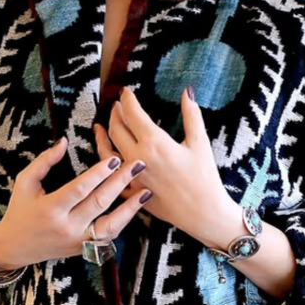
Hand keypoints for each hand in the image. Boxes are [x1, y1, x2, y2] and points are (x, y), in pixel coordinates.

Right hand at [0, 136, 149, 270]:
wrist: (15, 247)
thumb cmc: (20, 210)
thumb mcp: (25, 182)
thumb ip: (44, 161)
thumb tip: (64, 141)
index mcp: (50, 209)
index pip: (79, 189)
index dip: (98, 174)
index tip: (114, 158)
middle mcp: (67, 227)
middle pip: (99, 203)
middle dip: (120, 182)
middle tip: (138, 165)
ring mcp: (78, 241)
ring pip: (110, 225)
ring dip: (130, 208)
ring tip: (146, 190)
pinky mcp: (85, 249)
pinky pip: (109, 236)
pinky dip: (124, 221)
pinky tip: (135, 206)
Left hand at [106, 87, 238, 247]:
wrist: (203, 213)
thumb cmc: (204, 178)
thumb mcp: (200, 142)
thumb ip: (191, 115)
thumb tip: (187, 91)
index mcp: (154, 143)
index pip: (133, 114)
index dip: (127, 100)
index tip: (126, 92)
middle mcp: (138, 158)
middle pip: (117, 130)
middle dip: (115, 114)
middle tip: (117, 106)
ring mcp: (132, 177)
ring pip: (107, 152)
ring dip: (102, 137)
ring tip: (100, 127)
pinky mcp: (132, 192)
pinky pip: (111, 175)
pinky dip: (106, 163)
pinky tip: (106, 158)